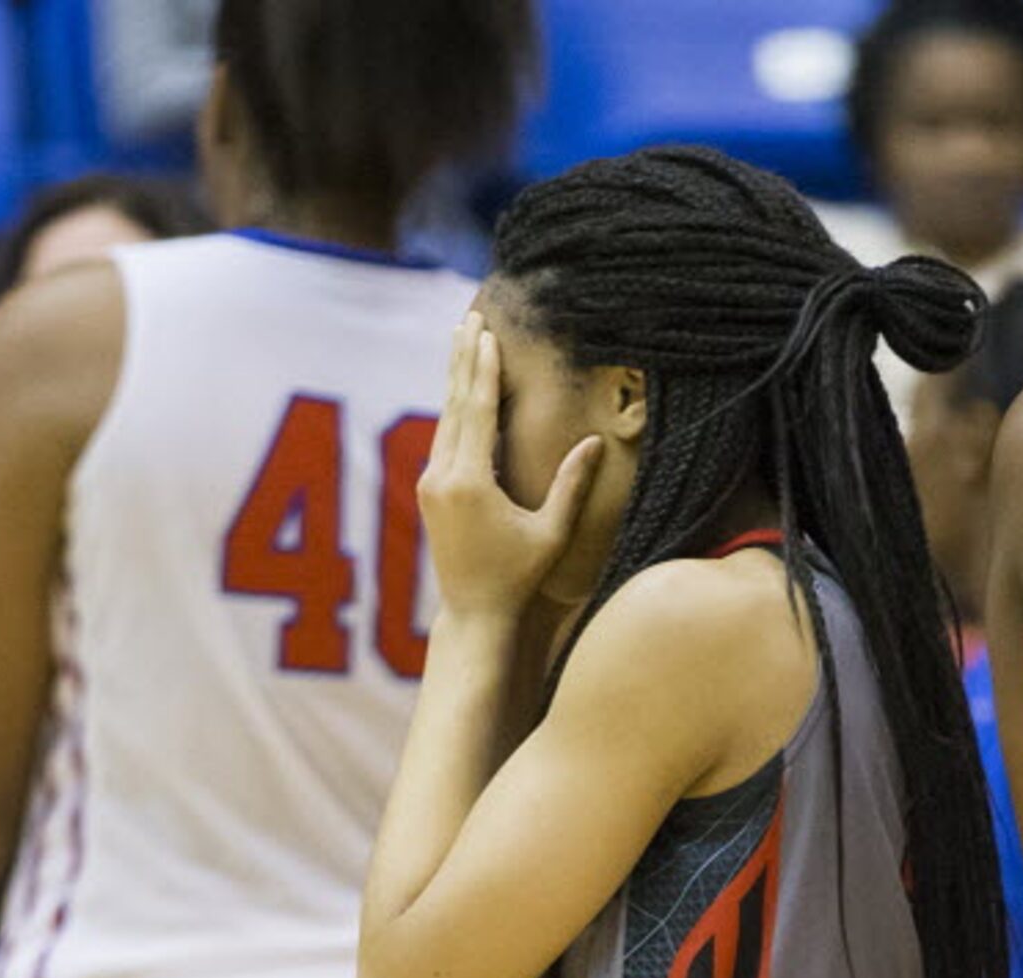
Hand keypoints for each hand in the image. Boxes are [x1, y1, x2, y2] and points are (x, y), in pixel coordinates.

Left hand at [418, 311, 602, 627]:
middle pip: (453, 405)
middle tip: (468, 320)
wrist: (473, 613)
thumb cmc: (519, 577)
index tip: (485, 332)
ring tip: (462, 343)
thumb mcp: (551, 532)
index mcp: (469, 482)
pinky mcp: (428, 492)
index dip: (482, 369)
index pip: (476, 411)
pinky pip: (442, 440)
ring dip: (454, 380)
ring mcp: (429, 484)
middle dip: (463, 360)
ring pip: (444, 420)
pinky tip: (459, 391)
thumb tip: (594, 442)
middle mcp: (441, 477)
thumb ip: (571, 485)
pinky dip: (453, 410)